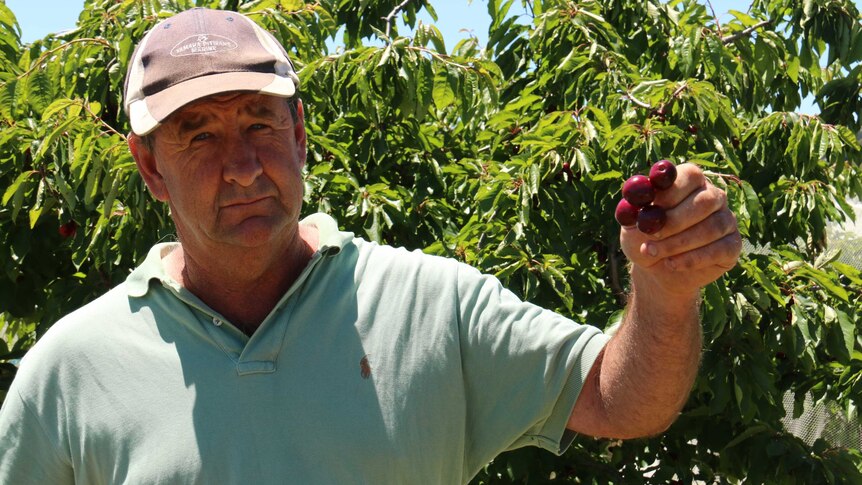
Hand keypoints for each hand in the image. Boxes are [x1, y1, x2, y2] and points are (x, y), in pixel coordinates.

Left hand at [620, 163, 741, 296]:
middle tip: (652, 235)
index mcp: (689, 183)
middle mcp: (713, 197)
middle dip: (675, 220)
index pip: (690, 175)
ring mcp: (726, 221)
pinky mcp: (732, 246)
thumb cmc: (644, 238)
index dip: (672, 191)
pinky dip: (691, 259)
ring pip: (712, 227)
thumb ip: (634, 208)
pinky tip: (671, 264)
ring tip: (653, 252)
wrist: (656, 270)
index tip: (651, 209)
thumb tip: (636, 194)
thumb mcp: (632, 224)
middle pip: (706, 201)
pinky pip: (719, 250)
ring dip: (678, 243)